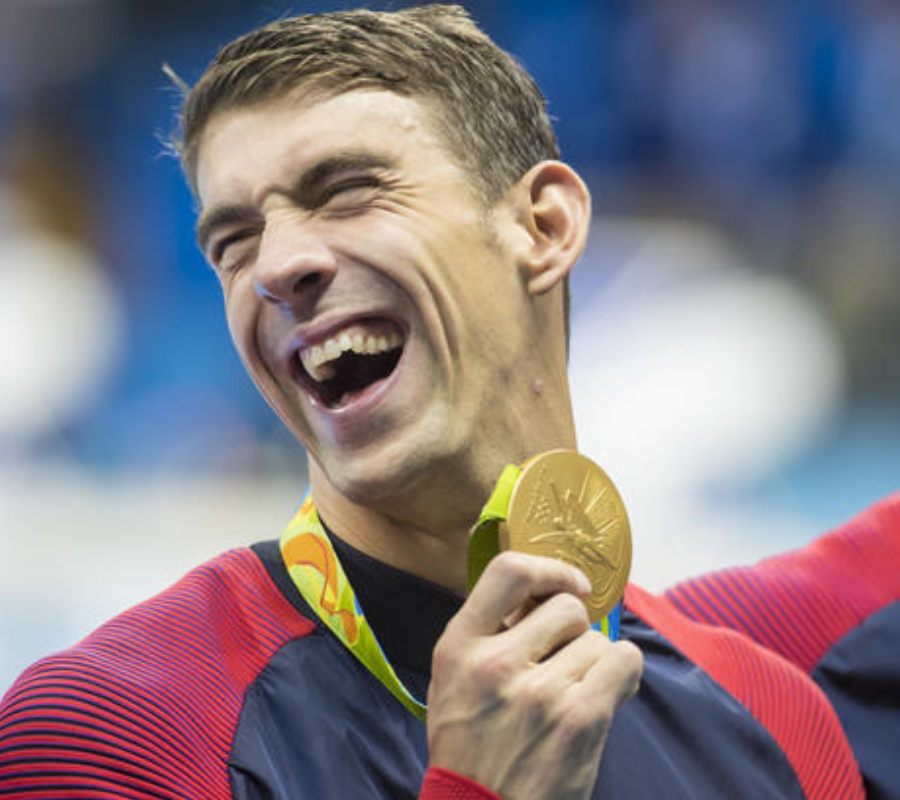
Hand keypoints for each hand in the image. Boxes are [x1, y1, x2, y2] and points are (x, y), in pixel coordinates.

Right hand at [427, 551, 642, 799]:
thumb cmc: (471, 747)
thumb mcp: (453, 680)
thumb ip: (487, 633)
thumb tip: (544, 594)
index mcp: (458, 648)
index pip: (508, 572)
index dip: (549, 569)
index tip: (567, 584)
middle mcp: (495, 664)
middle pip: (565, 607)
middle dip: (573, 630)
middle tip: (563, 659)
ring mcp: (539, 692)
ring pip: (597, 639)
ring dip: (593, 661)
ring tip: (574, 691)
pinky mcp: (579, 719)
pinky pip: (623, 660)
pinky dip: (623, 672)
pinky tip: (608, 691)